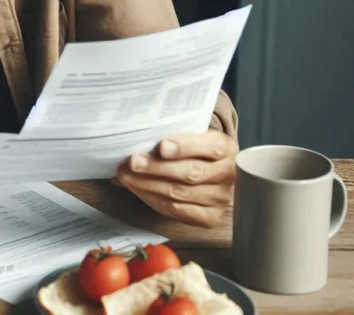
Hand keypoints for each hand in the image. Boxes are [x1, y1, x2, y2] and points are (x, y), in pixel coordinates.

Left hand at [115, 131, 237, 227]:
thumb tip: (138, 138)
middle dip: (157, 167)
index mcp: (225, 148)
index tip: (161, 146)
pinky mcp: (210, 217)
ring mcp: (220, 198)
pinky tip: (137, 188)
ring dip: (148, 184)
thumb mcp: (189, 135)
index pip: (209, 147)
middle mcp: (228, 174)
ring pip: (180, 193)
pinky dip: (152, 199)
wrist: (209, 171)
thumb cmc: (192, 148)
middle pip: (191, 173)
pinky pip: (177, 211)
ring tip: (125, 175)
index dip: (184, 147)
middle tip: (133, 162)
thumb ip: (172, 136)